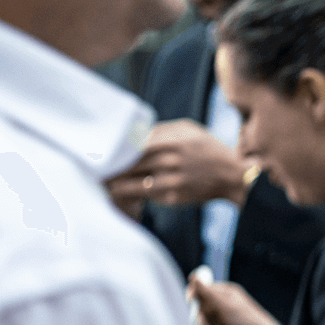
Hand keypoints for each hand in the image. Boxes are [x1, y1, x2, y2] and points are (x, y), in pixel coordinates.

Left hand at [107, 120, 250, 207]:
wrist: (233, 175)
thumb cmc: (209, 149)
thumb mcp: (189, 130)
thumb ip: (161, 129)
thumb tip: (134, 132)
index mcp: (171, 138)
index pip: (131, 141)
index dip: (112, 147)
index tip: (97, 149)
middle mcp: (169, 157)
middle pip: (128, 161)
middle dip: (108, 165)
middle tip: (91, 166)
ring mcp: (171, 177)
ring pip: (132, 179)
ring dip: (114, 181)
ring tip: (100, 180)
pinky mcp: (173, 194)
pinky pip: (144, 193)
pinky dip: (128, 192)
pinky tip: (117, 191)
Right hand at [187, 275, 281, 324]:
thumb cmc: (249, 322)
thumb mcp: (227, 305)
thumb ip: (208, 293)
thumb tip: (194, 277)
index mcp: (224, 293)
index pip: (201, 288)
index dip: (194, 292)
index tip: (190, 298)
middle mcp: (218, 305)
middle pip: (196, 304)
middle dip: (197, 310)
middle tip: (204, 317)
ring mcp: (216, 321)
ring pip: (197, 319)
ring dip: (201, 324)